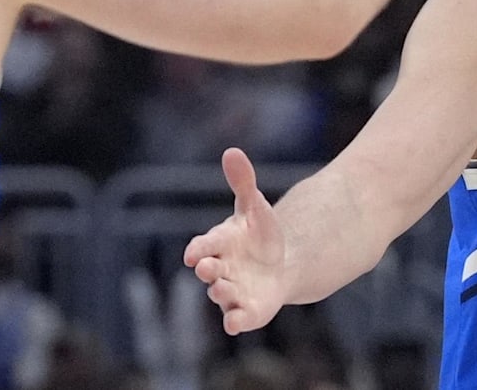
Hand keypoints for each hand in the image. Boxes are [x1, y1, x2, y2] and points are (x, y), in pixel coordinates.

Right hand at [184, 148, 286, 334]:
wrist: (281, 263)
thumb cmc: (260, 234)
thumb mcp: (255, 206)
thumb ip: (243, 182)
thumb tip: (231, 151)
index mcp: (218, 245)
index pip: (204, 246)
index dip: (199, 249)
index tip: (194, 253)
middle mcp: (220, 270)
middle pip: (210, 271)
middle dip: (207, 270)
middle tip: (206, 268)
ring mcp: (232, 292)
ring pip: (221, 295)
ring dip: (220, 293)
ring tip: (222, 289)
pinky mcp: (248, 311)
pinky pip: (238, 320)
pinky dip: (236, 322)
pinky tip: (236, 323)